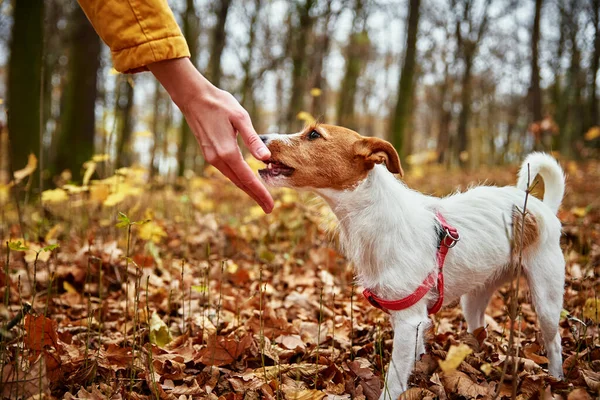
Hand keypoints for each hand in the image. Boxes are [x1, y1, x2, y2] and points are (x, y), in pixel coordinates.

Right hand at [149, 58, 273, 212]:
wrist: (193, 98)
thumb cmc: (220, 104)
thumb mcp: (241, 118)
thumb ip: (253, 140)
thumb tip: (265, 158)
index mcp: (227, 152)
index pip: (248, 178)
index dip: (260, 193)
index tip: (270, 206)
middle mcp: (217, 159)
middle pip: (240, 183)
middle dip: (255, 196)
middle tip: (269, 208)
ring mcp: (211, 158)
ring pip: (233, 178)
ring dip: (247, 189)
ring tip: (261, 198)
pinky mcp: (209, 154)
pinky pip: (227, 171)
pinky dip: (239, 179)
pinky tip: (246, 181)